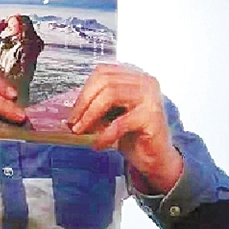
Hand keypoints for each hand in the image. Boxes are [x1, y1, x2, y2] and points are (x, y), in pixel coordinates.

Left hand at [68, 63, 182, 193]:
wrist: (156, 157)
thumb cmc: (132, 133)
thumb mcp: (110, 114)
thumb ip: (95, 104)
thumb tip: (72, 108)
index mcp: (134, 76)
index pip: (102, 72)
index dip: (84, 90)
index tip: (73, 110)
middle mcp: (144, 81)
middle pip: (105, 81)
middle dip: (83, 102)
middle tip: (73, 122)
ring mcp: (150, 96)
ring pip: (110, 95)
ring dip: (90, 115)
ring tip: (81, 131)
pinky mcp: (152, 116)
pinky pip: (120, 122)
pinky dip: (105, 134)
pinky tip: (98, 144)